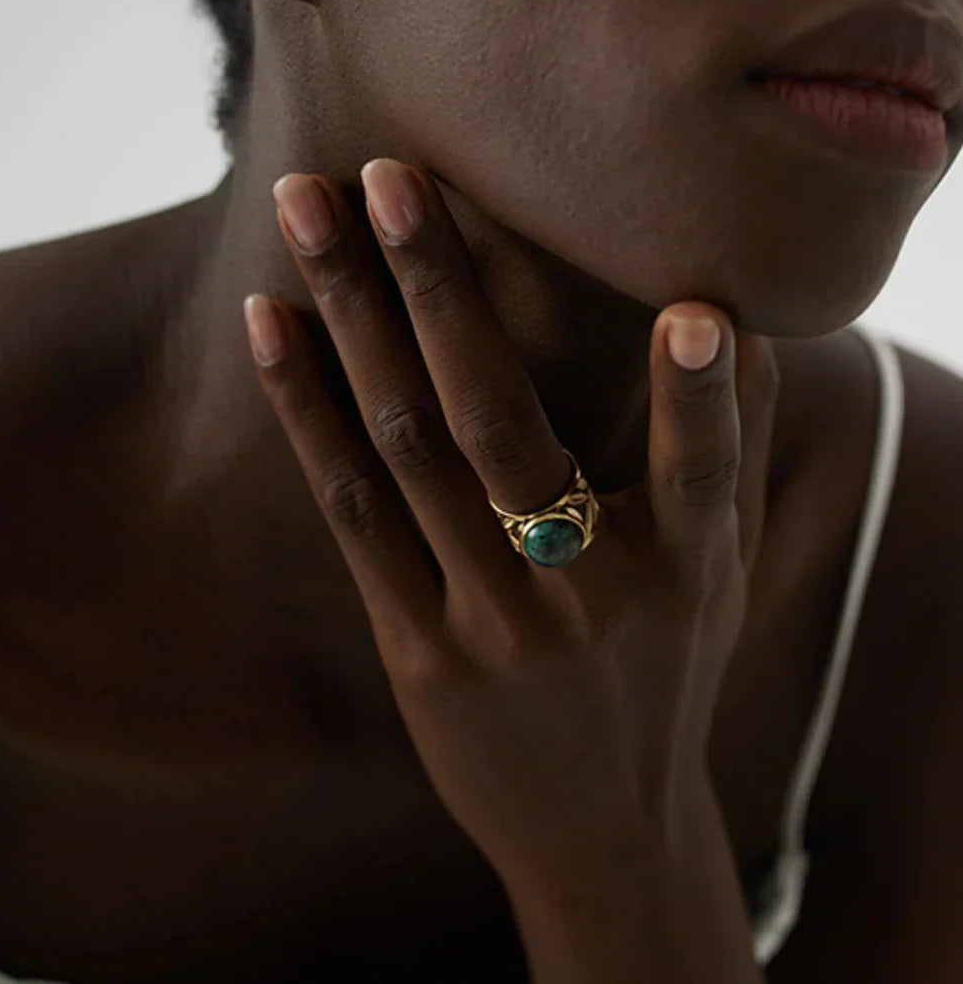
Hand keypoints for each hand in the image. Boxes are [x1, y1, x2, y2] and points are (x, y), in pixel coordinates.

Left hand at [243, 159, 779, 898]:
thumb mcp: (724, 572)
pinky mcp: (418, 651)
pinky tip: (272, 324)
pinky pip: (351, 511)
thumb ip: (728, 448)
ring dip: (352, 316)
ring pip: (406, 446)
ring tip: (304, 209)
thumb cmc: (668, 668)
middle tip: (385, 170)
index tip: (691, 313)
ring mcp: (491, 626)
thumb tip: (728, 316)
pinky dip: (308, 410)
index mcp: (689, 565)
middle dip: (438, 285)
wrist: (602, 829)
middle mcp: (588, 593)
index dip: (700, 392)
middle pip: (499, 421)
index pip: (703, 468)